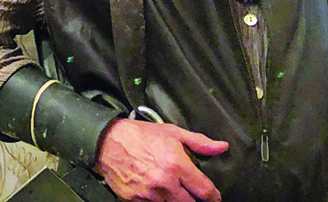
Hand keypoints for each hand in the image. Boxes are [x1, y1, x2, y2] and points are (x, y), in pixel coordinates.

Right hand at [95, 119, 228, 201]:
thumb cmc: (138, 135)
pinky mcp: (136, 200)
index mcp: (177, 165)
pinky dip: (158, 201)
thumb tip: (221, 147)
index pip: (205, 191)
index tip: (213, 196)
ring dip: (175, 200)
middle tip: (192, 193)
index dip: (213, 196)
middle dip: (194, 199)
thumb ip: (199, 142)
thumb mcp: (172, 132)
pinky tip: (156, 191)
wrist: (107, 141)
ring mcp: (150, 194)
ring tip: (172, 190)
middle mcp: (165, 182)